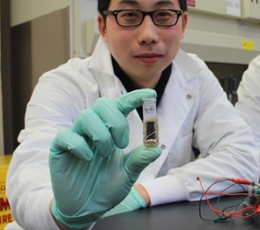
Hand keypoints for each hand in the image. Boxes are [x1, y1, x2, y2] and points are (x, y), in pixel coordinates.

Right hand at [49, 89, 161, 228]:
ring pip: (86, 117)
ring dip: (101, 135)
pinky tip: (86, 159)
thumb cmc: (107, 186)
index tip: (151, 95)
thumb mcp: (128, 174)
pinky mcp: (60, 148)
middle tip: (122, 144)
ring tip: (104, 153)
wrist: (87, 208)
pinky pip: (67, 136)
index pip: (121, 106)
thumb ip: (140, 159)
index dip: (135, 98)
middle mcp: (93, 129)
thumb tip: (156, 148)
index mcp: (111, 130)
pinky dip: (80, 146)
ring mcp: (76, 136)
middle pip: (102, 105)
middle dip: (116, 121)